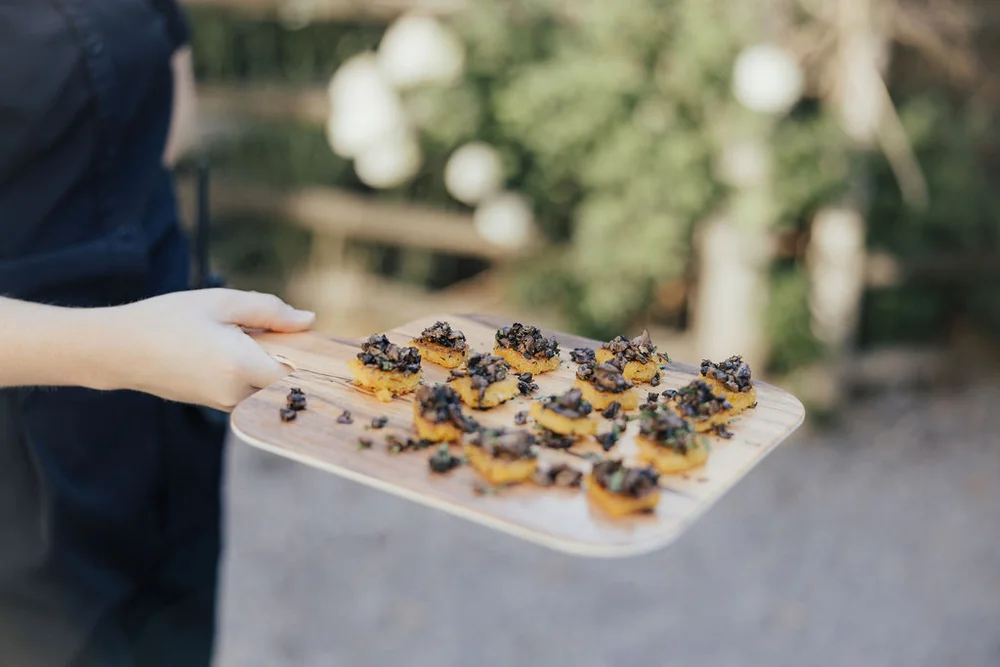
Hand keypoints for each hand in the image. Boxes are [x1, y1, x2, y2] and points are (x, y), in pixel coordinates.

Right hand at [104, 288, 314, 410]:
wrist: (118, 349)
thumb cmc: (168, 318)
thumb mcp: (221, 302)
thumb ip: (270, 311)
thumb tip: (309, 320)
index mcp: (241, 365)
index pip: (298, 374)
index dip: (311, 358)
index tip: (316, 341)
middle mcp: (236, 392)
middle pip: (283, 379)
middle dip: (287, 355)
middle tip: (273, 328)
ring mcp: (224, 404)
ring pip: (264, 384)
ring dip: (265, 362)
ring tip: (238, 335)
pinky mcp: (214, 406)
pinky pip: (246, 388)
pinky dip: (248, 370)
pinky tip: (225, 348)